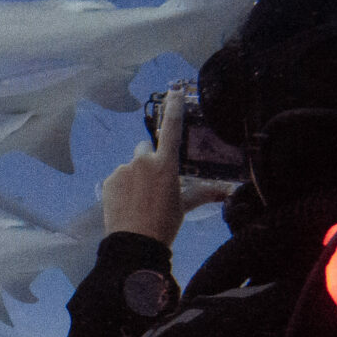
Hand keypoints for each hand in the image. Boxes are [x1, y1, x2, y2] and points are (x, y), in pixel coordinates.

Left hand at [101, 89, 226, 244]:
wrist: (134, 243)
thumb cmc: (164, 224)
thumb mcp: (184, 207)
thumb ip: (203, 194)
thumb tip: (228, 193)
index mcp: (165, 165)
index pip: (172, 130)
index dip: (174, 109)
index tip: (174, 92)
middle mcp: (143, 161)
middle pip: (146, 150)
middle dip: (150, 161)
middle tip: (154, 184)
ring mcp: (123, 169)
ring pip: (131, 165)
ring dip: (135, 175)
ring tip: (139, 199)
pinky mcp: (109, 180)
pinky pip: (118, 177)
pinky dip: (123, 186)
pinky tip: (127, 203)